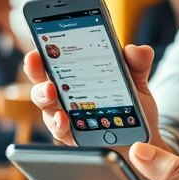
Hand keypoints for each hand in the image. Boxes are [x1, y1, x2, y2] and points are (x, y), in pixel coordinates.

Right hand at [23, 45, 165, 149]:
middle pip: (42, 80)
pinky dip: (59, 124)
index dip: (44, 49)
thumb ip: (137, 62)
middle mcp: (64, 95)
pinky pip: (60, 130)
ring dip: (44, 96)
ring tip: (50, 90)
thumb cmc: (131, 106)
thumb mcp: (136, 81)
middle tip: (36, 59)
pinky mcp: (71, 136)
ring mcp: (65, 115)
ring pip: (46, 105)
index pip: (54, 59)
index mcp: (75, 75)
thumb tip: (137, 49)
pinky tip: (64, 119)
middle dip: (36, 69)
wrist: (142, 137)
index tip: (39, 42)